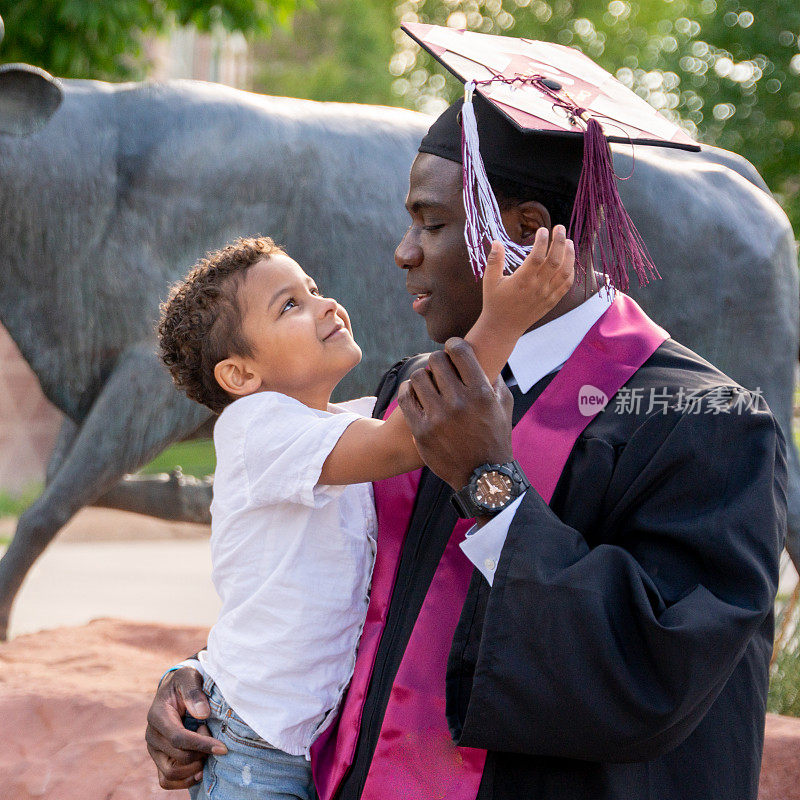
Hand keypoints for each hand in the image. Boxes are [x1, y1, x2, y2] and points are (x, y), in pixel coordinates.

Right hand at [145, 667, 226, 789]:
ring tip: (206, 751)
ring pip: (171, 774)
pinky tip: (200, 769)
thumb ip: (194, 692)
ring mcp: (154, 750)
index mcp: (157, 716)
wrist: (174, 689)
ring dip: (194, 767)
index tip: (223, 748)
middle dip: (201, 752)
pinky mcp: (159, 759)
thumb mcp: (189, 678)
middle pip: (178, 758)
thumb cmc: (184, 682)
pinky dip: (184, 780)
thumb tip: (202, 714)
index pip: (178, 738)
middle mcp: (152, 736)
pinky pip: (166, 780)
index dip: (201, 745)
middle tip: (213, 738)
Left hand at [397, 338, 513, 489]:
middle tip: (439, 366)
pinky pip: (406, 398)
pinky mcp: (421, 431)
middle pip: (436, 361)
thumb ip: (495, 379)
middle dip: (438, 360)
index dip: (454, 344)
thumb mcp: (504, 407)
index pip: (460, 351)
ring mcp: (438, 418)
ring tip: (427, 382)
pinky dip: (408, 391)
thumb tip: (484, 357)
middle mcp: (459, 403)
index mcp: (482, 393)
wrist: (482, 477)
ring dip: (423, 376)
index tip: (452, 348)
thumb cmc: (495, 438)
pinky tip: (414, 393)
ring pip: (418, 377)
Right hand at [481, 226, 574, 336]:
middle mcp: (537, 287)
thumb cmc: (495, 303)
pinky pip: (566, 284)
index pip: (537, 256)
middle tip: (560, 228)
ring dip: (569, 255)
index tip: (543, 230)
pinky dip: (571, 271)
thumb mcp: (489, 281)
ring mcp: (546, 295)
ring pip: (565, 272)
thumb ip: (494, 261)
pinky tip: (569, 261)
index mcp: (521, 281)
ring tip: (569, 242)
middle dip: (560, 241)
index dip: (542, 241)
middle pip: (555, 261)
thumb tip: (496, 241)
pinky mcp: (552, 301)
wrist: (503, 327)